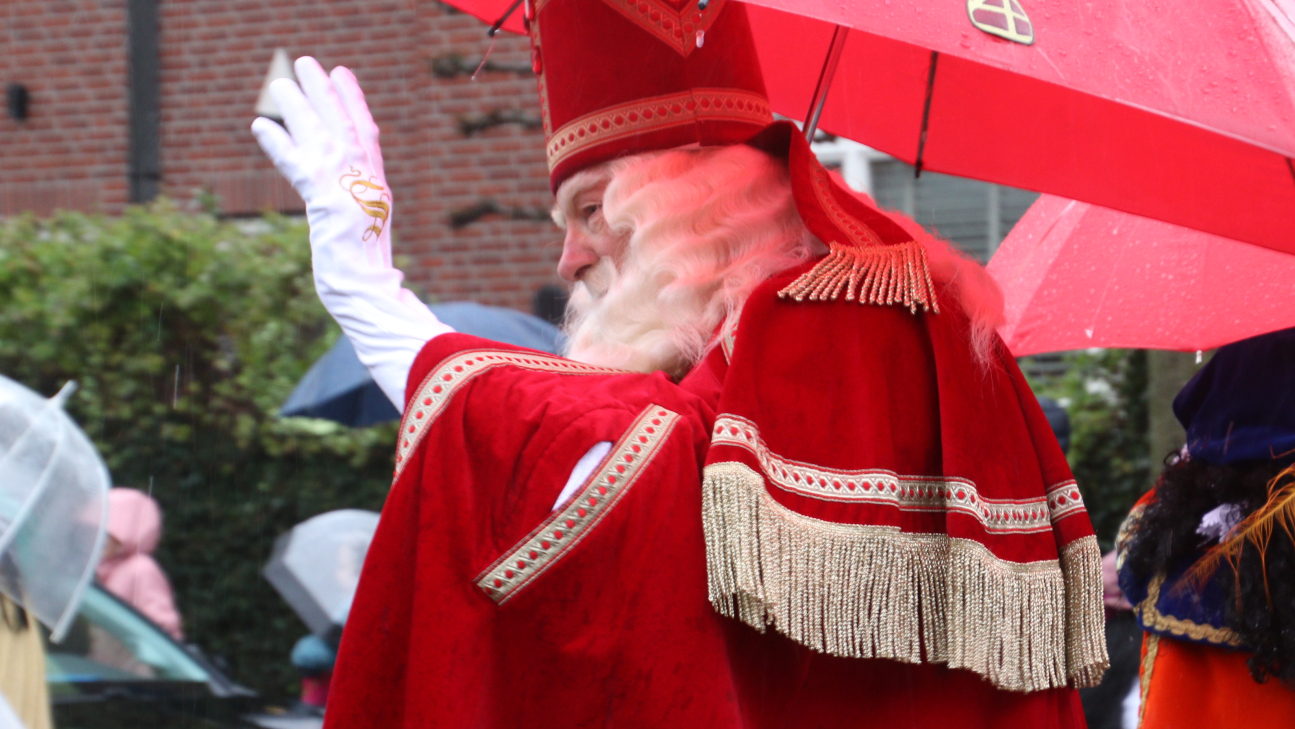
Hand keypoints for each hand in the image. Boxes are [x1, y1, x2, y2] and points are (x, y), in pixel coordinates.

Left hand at [252, 57, 392, 274]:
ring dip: (299, 106)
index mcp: (378, 189)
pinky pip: (297, 164)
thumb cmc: (367, 277)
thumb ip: (357, 210)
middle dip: (326, 91)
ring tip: (278, 83)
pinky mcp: (326, 201)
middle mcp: (366, 182)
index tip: (343, 76)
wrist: (369, 293)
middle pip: (345, 124)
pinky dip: (278, 144)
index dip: (355, 103)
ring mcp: (348, 189)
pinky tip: (259, 126)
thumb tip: (343, 206)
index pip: (367, 136)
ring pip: (321, 135)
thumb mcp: (367, 236)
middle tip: (308, 63)